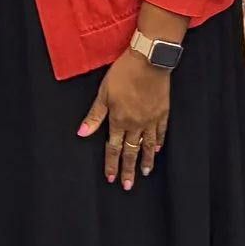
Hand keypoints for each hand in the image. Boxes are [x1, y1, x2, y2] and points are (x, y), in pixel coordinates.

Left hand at [79, 46, 169, 189]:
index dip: (112, 163)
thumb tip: (82, 133)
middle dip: (128, 169)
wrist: (149, 60)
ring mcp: (151, 119)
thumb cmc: (123, 73)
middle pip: (131, 151)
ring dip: (145, 160)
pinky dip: (159, 141)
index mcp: (119, 120)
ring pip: (148, 145)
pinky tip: (158, 149)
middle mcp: (135, 124)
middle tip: (128, 185)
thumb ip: (94, 115)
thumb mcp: (104, 93)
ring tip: (145, 172)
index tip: (112, 178)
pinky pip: (161, 131)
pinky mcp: (162, 111)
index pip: (114, 147)